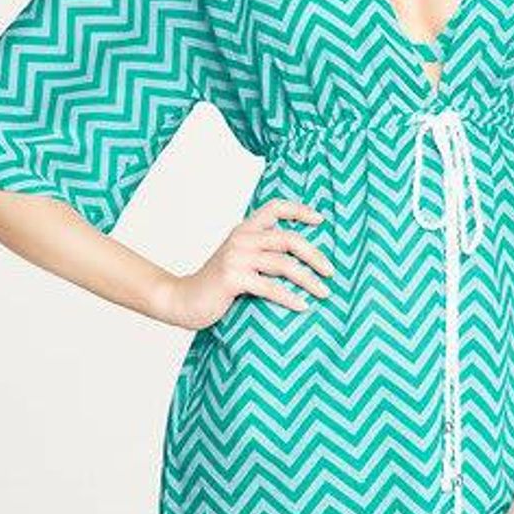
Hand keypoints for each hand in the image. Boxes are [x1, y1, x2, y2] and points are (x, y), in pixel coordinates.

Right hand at [165, 197, 333, 331]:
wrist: (182, 300)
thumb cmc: (216, 284)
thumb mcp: (238, 258)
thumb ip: (260, 251)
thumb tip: (299, 258)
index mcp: (244, 229)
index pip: (274, 207)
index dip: (299, 210)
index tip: (320, 220)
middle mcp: (241, 238)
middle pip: (289, 239)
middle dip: (315, 255)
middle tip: (331, 271)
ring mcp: (236, 257)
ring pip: (284, 264)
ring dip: (309, 280)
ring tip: (324, 293)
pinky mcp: (232, 278)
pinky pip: (270, 287)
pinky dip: (290, 298)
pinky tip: (303, 306)